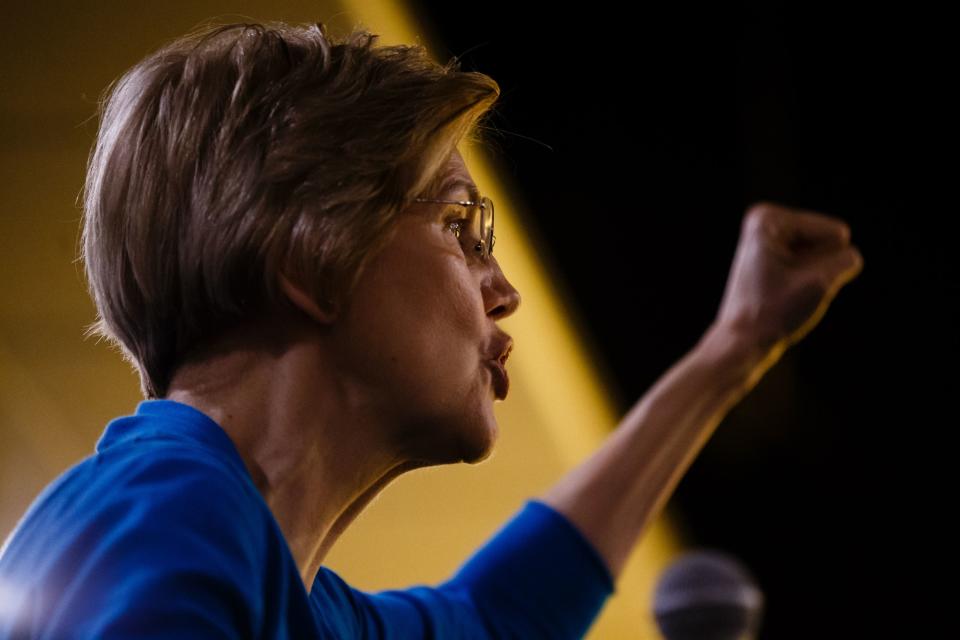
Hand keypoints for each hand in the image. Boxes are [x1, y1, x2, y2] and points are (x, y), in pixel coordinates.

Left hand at [713, 201, 863, 354]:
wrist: (742, 342)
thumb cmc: (773, 313)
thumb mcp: (820, 283)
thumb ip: (846, 260)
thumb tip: (850, 255)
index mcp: (769, 218)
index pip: (837, 234)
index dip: (821, 267)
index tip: (787, 284)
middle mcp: (766, 219)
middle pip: (829, 241)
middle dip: (818, 270)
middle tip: (787, 290)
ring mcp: (772, 236)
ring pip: (826, 254)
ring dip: (816, 277)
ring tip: (786, 292)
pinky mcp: (777, 254)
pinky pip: (816, 264)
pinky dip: (811, 281)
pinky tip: (785, 293)